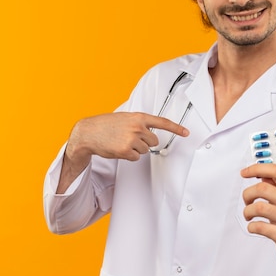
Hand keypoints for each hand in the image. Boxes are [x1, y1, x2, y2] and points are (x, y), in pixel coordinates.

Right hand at [67, 112, 188, 161]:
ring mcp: (132, 139)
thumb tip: (151, 132)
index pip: (162, 122)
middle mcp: (138, 127)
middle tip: (130, 139)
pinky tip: (119, 148)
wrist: (89, 132)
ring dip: (136, 149)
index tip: (186, 132)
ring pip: (145, 150)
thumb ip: (139, 123)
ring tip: (122, 142)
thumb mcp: (125, 118)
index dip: (176, 128)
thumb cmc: (106, 125)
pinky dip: (129, 156)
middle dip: (145, 142)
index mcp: (139, 117)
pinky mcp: (126, 150)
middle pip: (154, 141)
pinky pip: (136, 157)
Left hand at [240, 164, 275, 275]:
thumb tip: (260, 173)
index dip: (257, 168)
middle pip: (262, 188)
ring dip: (247, 211)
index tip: (244, 172)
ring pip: (258, 207)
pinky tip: (254, 227)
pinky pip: (259, 227)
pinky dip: (251, 227)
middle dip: (247, 194)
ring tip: (249, 215)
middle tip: (247, 201)